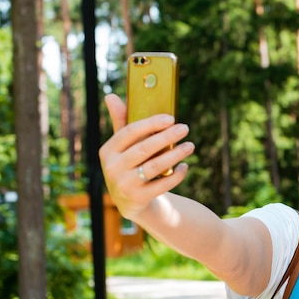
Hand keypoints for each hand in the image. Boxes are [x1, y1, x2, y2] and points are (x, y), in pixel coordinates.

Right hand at [99, 94, 194, 220]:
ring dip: (176, 154)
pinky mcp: (138, 199)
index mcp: (107, 151)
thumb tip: (111, 96)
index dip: (150, 124)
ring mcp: (124, 185)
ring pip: (155, 166)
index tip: (171, 118)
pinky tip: (185, 166)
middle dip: (167, 137)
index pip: (129, 132)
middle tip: (185, 128)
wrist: (130, 202)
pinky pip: (162, 185)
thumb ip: (121, 123)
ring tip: (190, 146)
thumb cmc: (129, 166)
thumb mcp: (122, 148)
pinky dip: (177, 175)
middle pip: (144, 148)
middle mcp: (112, 168)